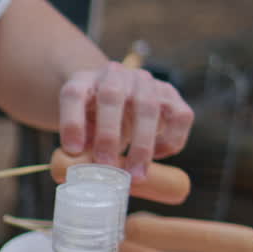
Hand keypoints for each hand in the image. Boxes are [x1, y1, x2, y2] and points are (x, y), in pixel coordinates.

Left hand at [58, 61, 194, 179]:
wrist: (114, 95)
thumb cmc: (92, 118)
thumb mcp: (79, 127)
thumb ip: (79, 144)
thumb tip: (84, 172)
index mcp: (83, 82)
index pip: (73, 95)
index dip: (71, 122)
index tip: (73, 150)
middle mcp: (113, 76)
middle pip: (111, 97)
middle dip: (108, 136)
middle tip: (105, 166)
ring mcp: (145, 82)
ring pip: (149, 106)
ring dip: (142, 145)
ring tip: (135, 174)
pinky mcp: (171, 94)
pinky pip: (180, 116)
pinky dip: (170, 140)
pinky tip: (157, 156)